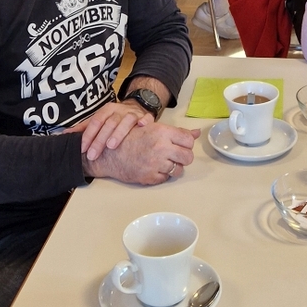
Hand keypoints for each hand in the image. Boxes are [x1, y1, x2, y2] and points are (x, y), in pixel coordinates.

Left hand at [64, 102, 153, 161]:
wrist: (135, 107)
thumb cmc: (114, 117)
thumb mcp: (98, 119)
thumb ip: (83, 127)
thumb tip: (64, 134)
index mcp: (106, 110)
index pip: (96, 122)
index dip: (88, 135)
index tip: (83, 149)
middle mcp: (119, 111)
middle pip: (109, 123)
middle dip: (100, 139)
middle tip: (93, 154)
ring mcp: (133, 114)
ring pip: (126, 121)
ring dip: (119, 133)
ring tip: (112, 145)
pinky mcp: (145, 117)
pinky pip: (146, 118)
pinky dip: (144, 123)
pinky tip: (141, 128)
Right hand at [82, 122, 200, 184]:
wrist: (110, 153)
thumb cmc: (130, 137)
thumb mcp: (153, 128)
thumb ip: (176, 131)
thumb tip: (196, 132)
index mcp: (162, 132)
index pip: (188, 140)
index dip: (187, 143)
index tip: (181, 144)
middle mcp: (161, 148)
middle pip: (187, 157)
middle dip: (184, 157)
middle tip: (175, 155)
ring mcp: (156, 164)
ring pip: (178, 170)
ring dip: (174, 167)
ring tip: (164, 162)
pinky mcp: (150, 177)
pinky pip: (166, 178)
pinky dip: (163, 175)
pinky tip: (155, 168)